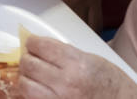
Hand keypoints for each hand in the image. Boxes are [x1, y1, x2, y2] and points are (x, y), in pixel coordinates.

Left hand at [19, 37, 136, 98]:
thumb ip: (64, 53)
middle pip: (29, 64)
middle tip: (30, 57)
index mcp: (75, 63)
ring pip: (25, 85)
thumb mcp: (90, 59)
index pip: (41, 46)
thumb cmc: (111, 82)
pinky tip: (37, 89)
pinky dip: (31, 93)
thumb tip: (41, 48)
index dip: (32, 42)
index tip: (31, 43)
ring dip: (26, 77)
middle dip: (27, 58)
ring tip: (32, 75)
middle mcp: (65, 83)